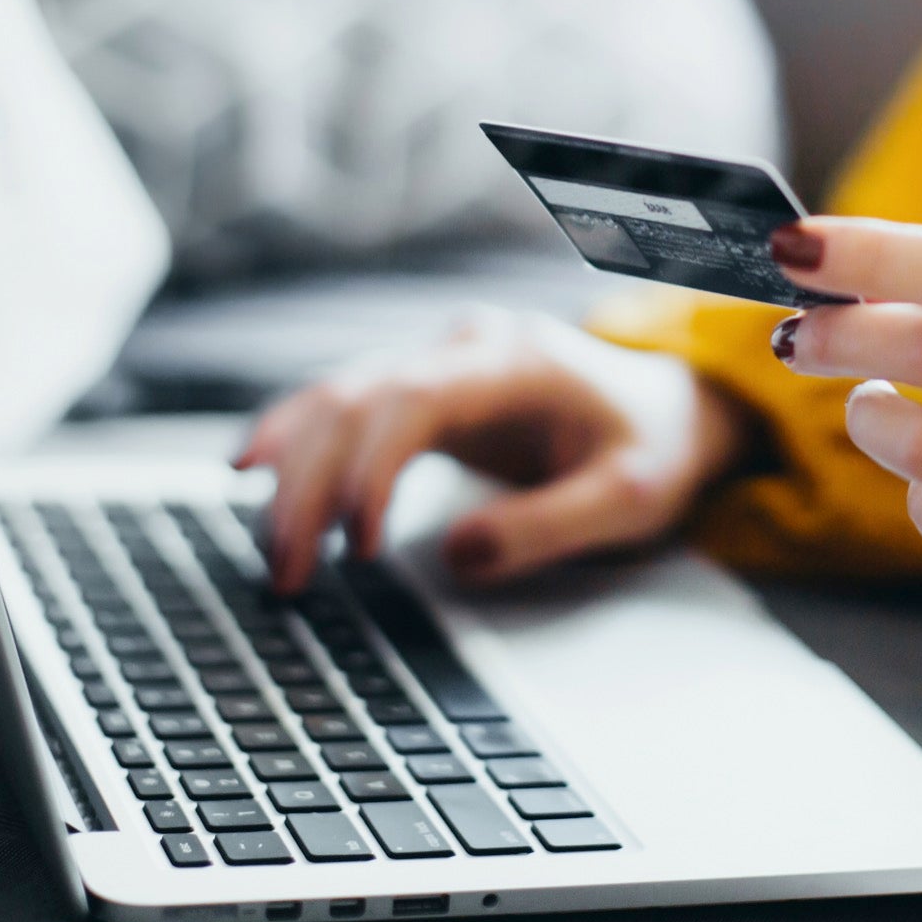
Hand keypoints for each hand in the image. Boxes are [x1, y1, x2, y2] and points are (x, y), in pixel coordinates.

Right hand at [233, 310, 747, 593]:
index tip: (355, 546)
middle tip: (287, 573)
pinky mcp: (424, 390)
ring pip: (335, 399)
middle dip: (310, 485)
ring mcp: (439, 362)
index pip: (413, 399)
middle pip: (355, 398)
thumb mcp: (629, 498)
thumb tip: (456, 556)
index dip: (371, 468)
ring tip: (272, 552)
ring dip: (293, 471)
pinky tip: (252, 472)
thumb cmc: (652, 448)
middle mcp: (464, 348)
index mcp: (513, 361)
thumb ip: (550, 525)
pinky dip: (297, 441)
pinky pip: (343, 408)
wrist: (670, 409)